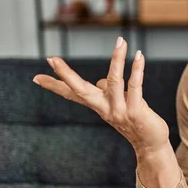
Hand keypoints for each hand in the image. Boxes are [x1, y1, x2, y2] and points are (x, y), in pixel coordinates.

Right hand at [32, 37, 169, 155]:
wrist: (150, 146)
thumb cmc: (135, 122)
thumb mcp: (117, 107)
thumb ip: (107, 93)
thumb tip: (100, 81)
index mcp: (98, 106)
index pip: (72, 95)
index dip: (55, 86)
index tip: (37, 77)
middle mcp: (105, 109)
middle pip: (81, 90)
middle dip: (66, 75)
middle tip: (52, 59)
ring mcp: (120, 110)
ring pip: (114, 80)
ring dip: (117, 59)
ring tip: (121, 41)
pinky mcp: (136, 111)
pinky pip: (135, 86)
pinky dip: (137, 69)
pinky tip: (139, 55)